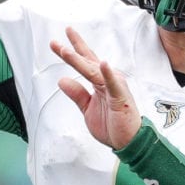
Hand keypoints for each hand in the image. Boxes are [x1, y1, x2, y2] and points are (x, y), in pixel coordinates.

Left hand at [51, 26, 141, 149]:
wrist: (128, 142)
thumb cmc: (112, 124)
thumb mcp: (87, 108)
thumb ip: (77, 93)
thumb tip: (62, 80)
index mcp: (99, 81)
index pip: (84, 62)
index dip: (71, 51)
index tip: (56, 43)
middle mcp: (107, 80)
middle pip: (86, 61)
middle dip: (71, 50)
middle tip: (56, 42)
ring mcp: (114, 86)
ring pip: (93, 71)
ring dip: (79, 61)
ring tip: (66, 52)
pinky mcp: (120, 97)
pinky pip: (113, 84)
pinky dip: (108, 74)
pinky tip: (103, 64)